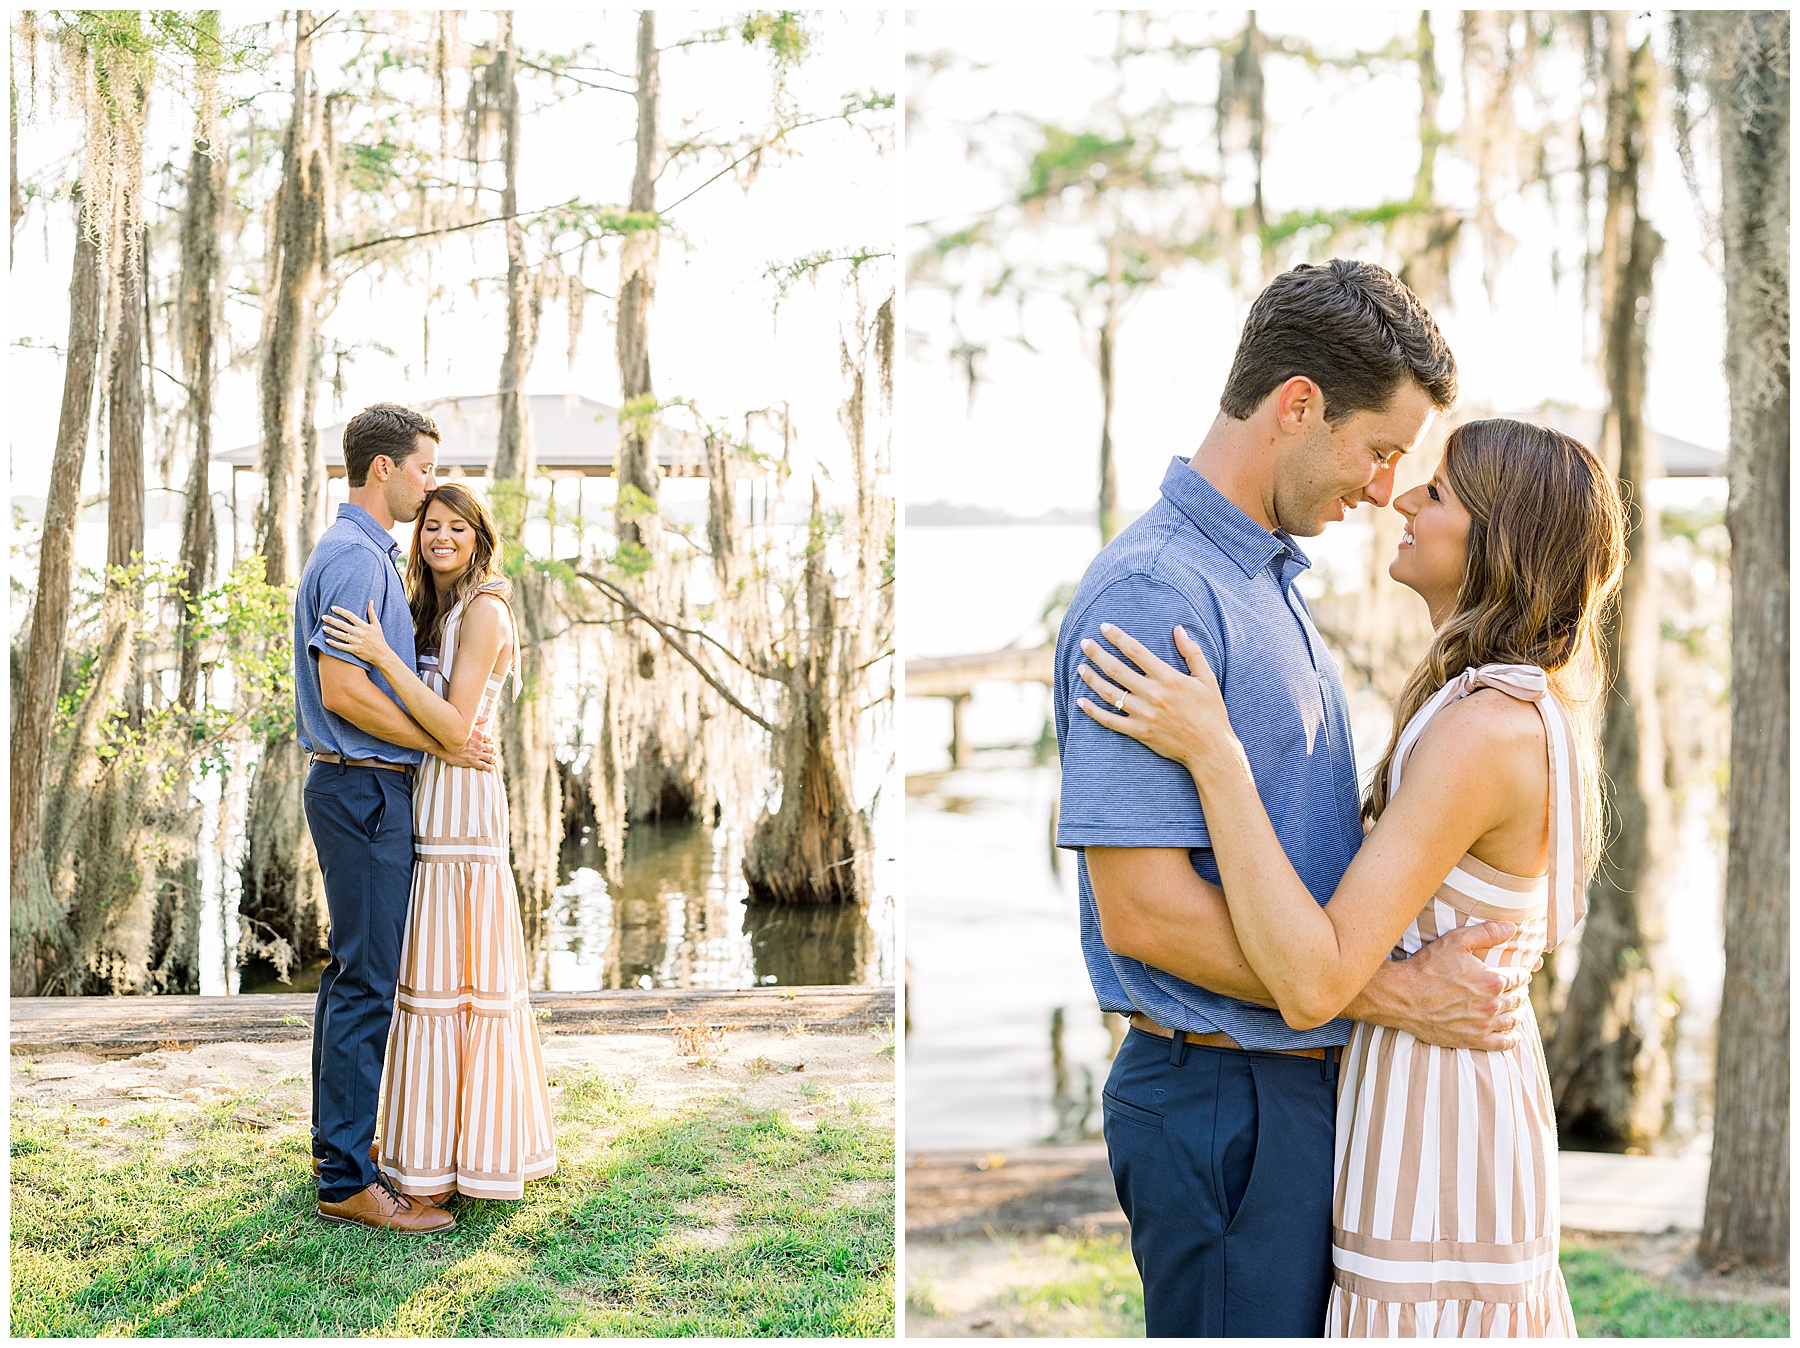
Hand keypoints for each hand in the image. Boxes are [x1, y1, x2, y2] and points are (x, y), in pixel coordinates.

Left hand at [323, 602, 396, 671]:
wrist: (382, 654)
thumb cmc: (379, 639)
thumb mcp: (377, 625)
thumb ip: (372, 613)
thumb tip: (371, 601)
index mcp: (364, 626)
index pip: (350, 615)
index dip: (340, 611)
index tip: (332, 608)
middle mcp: (359, 633)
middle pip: (342, 625)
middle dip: (331, 620)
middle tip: (323, 616)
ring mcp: (356, 642)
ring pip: (340, 635)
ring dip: (330, 631)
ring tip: (323, 627)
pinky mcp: (354, 650)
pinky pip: (341, 646)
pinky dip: (334, 643)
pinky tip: (326, 640)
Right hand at [437, 722, 497, 771]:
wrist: (442, 746)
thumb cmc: (452, 734)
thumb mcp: (465, 725)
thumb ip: (477, 721)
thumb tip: (487, 718)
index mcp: (479, 735)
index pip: (489, 739)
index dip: (491, 742)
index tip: (490, 744)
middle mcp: (480, 745)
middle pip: (491, 749)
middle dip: (493, 751)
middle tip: (494, 753)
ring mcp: (477, 754)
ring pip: (490, 758)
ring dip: (493, 760)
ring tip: (494, 761)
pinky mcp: (473, 762)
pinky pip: (485, 766)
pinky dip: (490, 768)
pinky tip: (491, 769)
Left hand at [1075, 622, 1237, 771]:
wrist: (1211, 749)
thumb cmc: (1211, 712)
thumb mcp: (1207, 678)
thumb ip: (1192, 652)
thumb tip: (1178, 629)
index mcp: (1169, 678)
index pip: (1136, 651)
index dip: (1117, 637)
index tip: (1104, 627)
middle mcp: (1153, 694)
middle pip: (1117, 669)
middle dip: (1097, 654)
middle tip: (1084, 644)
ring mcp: (1144, 715)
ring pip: (1109, 693)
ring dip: (1092, 679)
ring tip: (1080, 667)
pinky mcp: (1139, 733)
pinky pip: (1110, 721)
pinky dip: (1093, 711)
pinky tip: (1080, 702)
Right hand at [1369, 922, 1531, 1050]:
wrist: (1403, 996)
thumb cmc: (1427, 967)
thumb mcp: (1455, 941)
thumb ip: (1486, 932)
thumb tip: (1512, 927)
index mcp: (1493, 980)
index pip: (1519, 977)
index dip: (1521, 973)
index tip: (1518, 972)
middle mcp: (1492, 1004)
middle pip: (1518, 998)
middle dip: (1520, 991)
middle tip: (1516, 988)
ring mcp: (1484, 1024)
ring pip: (1513, 1019)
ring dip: (1518, 1012)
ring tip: (1515, 1007)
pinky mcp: (1473, 1040)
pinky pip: (1504, 1043)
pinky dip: (1512, 1038)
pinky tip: (1512, 1033)